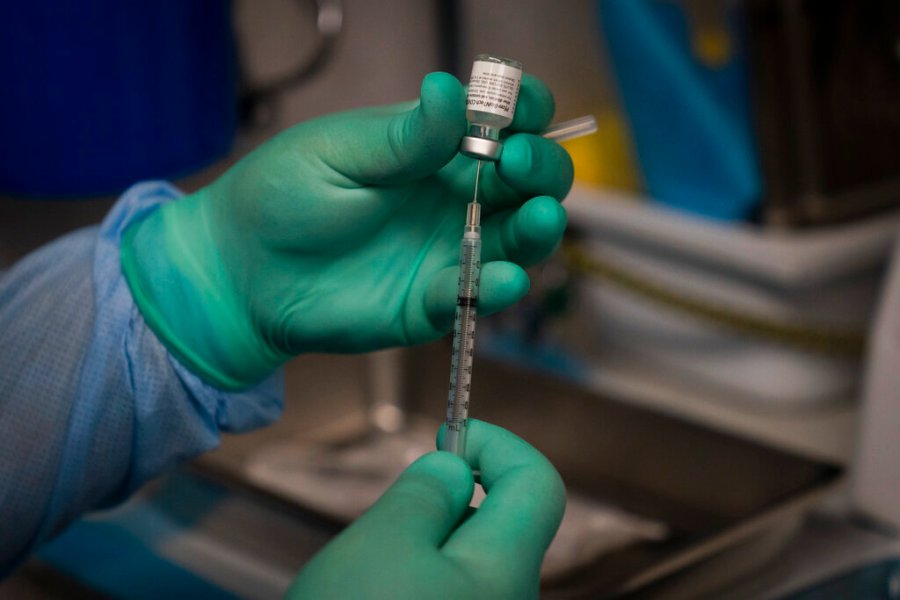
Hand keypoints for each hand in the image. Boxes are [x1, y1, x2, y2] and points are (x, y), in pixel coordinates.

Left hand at [121, 72, 572, 388]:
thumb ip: (402, 137)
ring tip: (540, 217)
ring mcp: (449, 249)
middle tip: (518, 164)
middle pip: (528, 180)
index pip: (501, 123)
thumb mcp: (338, 153)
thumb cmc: (282, 195)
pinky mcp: (434, 300)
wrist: (242, 271)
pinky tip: (502, 278)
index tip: (521, 112)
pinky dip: (496, 288)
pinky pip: (476, 294)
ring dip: (540, 228)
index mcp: (435, 148)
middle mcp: (454, 196)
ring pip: (519, 238)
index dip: (524, 112)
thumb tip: (451, 90)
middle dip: (541, 168)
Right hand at [286, 420, 565, 598]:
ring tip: (369, 569)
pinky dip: (413, 579)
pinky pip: (447, 595)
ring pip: (466, 562)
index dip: (497, 443)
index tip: (450, 433)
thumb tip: (452, 468)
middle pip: (499, 523)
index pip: (537, 482)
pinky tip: (369, 596)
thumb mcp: (381, 543)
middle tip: (394, 511)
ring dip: (423, 543)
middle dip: (447, 499)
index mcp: (504, 570)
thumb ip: (425, 493)